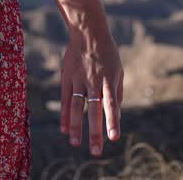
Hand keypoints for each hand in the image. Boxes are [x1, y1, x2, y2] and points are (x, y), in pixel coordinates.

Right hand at [59, 29, 123, 155]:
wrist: (88, 32)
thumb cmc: (107, 53)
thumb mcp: (118, 70)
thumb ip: (117, 92)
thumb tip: (116, 113)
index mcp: (109, 80)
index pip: (111, 105)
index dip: (112, 122)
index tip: (113, 138)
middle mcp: (93, 82)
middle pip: (93, 111)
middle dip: (94, 132)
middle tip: (95, 152)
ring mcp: (79, 80)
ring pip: (76, 107)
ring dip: (76, 127)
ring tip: (75, 143)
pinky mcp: (67, 78)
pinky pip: (65, 99)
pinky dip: (64, 115)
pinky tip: (64, 129)